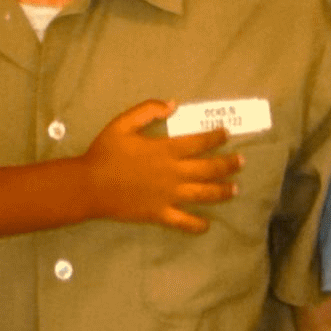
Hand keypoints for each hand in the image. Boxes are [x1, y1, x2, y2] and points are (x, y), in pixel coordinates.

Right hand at [80, 100, 241, 232]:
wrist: (89, 185)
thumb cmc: (104, 152)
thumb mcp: (123, 123)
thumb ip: (148, 110)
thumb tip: (173, 105)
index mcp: (166, 150)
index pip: (200, 142)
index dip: (216, 137)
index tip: (226, 134)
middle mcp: (173, 173)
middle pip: (209, 169)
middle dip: (228, 164)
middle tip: (241, 162)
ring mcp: (169, 195)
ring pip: (203, 194)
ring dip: (222, 191)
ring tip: (235, 189)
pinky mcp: (160, 214)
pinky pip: (183, 222)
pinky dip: (197, 225)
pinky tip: (207, 225)